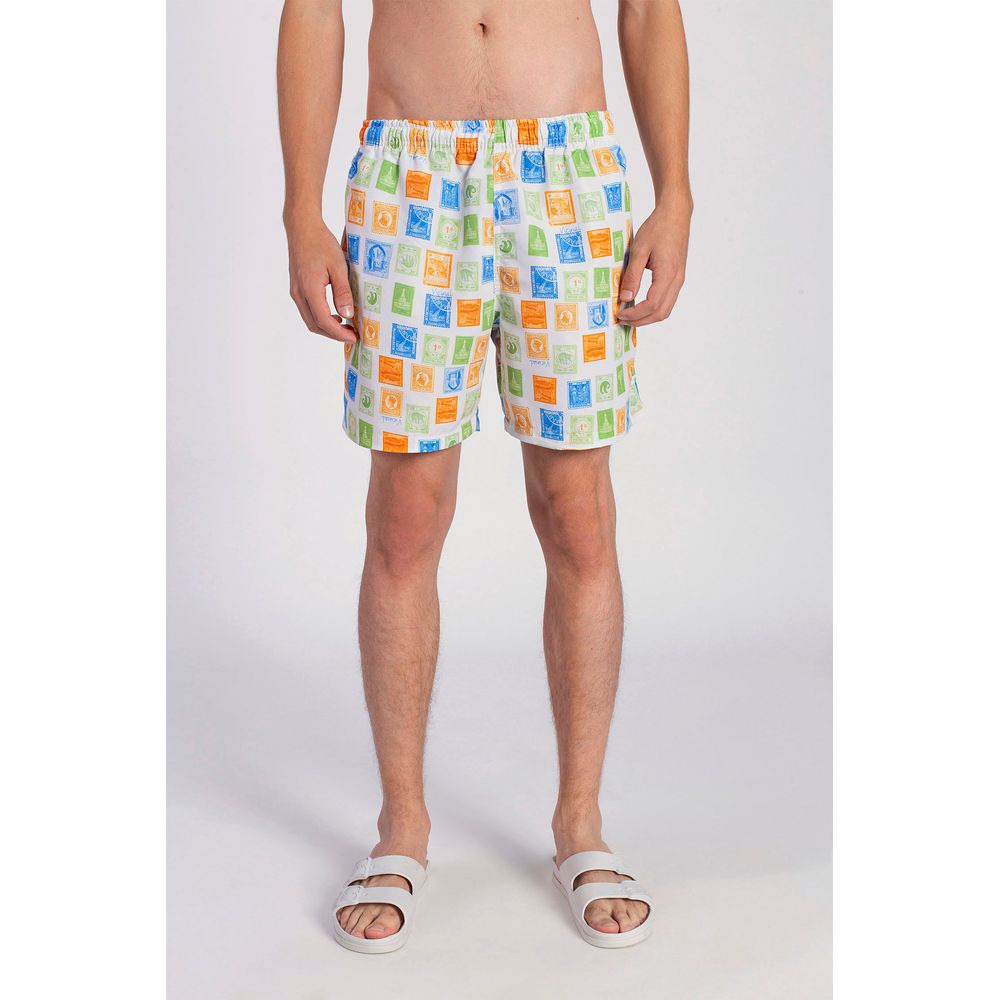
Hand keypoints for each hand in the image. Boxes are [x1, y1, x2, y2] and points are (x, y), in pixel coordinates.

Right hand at [286, 218, 356, 341]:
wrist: (302, 228)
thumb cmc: (321, 243)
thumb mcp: (338, 266)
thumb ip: (342, 292)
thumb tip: (347, 315)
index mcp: (309, 289)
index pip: (323, 321)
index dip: (339, 333)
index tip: (354, 336)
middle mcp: (299, 294)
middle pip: (314, 325)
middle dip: (334, 334)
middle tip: (353, 334)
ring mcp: (296, 291)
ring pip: (310, 319)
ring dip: (327, 327)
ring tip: (346, 326)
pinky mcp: (297, 288)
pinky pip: (307, 310)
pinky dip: (321, 318)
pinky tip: (335, 314)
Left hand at [618, 198, 691, 326]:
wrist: (675, 214)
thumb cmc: (657, 228)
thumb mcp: (639, 250)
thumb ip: (632, 275)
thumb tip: (625, 298)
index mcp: (668, 274)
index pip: (651, 305)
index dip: (634, 314)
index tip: (619, 313)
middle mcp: (677, 280)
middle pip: (661, 313)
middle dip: (640, 321)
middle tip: (622, 319)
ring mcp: (679, 280)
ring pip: (665, 310)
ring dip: (647, 317)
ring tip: (629, 315)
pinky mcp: (677, 277)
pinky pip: (667, 301)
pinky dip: (653, 309)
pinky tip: (639, 305)